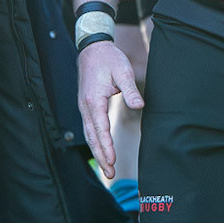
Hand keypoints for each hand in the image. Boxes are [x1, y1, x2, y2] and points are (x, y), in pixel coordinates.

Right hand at [77, 41, 143, 175]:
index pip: (100, 128)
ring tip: (108, 168)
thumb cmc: (109, 59)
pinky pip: (89, 128)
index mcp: (94, 99)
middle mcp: (85, 106)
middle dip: (101, 156)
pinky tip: (102, 151)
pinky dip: (95, 142)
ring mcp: (84, 107)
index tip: (112, 159)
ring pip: (88, 135)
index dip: (106, 145)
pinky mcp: (87, 107)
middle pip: (91, 137)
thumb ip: (130, 90)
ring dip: (97, 152)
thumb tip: (139, 106)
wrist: (93, 49)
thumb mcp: (123, 71)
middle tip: (110, 173)